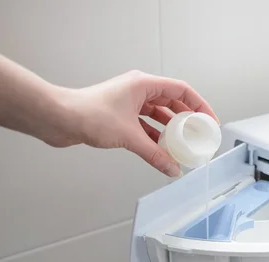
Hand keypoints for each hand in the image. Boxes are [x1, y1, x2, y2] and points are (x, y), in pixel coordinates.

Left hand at [60, 70, 218, 176]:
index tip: (210, 120)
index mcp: (144, 84)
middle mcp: (138, 90)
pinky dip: (155, 136)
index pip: (182, 90)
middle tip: (199, 134)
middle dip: (187, 119)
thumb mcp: (130, 137)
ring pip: (159, 115)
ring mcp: (129, 103)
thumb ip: (155, 155)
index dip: (199, 105)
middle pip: (172, 102)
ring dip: (171, 129)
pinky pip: (146, 125)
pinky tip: (162, 150)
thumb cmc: (88, 114)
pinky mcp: (120, 116)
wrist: (59, 119)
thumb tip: (173, 169)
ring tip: (184, 144)